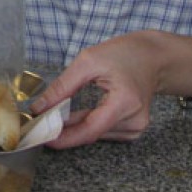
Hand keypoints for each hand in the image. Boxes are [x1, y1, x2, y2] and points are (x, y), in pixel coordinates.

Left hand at [30, 32, 162, 148]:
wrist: (153, 57)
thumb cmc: (123, 54)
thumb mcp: (88, 61)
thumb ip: (63, 86)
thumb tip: (39, 108)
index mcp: (126, 102)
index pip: (90, 130)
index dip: (64, 137)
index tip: (42, 137)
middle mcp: (135, 120)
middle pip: (91, 133)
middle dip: (63, 130)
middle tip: (38, 124)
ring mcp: (136, 127)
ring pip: (96, 134)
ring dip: (74, 128)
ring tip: (53, 116)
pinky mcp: (133, 129)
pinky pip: (103, 132)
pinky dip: (87, 125)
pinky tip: (75, 116)